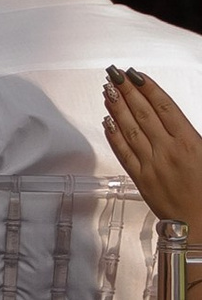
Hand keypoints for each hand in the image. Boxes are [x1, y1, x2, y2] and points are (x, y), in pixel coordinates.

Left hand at [106, 69, 201, 231]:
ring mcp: (152, 164)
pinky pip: (124, 152)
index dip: (148, 88)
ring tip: (108, 91)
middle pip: (143, 113)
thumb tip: (177, 121)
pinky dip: (113, 135)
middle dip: (127, 91)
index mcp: (189, 142)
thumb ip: (191, 135)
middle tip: (114, 74)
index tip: (136, 74)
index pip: (165, 107)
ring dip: (117, 108)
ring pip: (130, 129)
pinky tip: (106, 121)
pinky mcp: (140, 179)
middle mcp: (168, 150)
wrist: (201, 226)